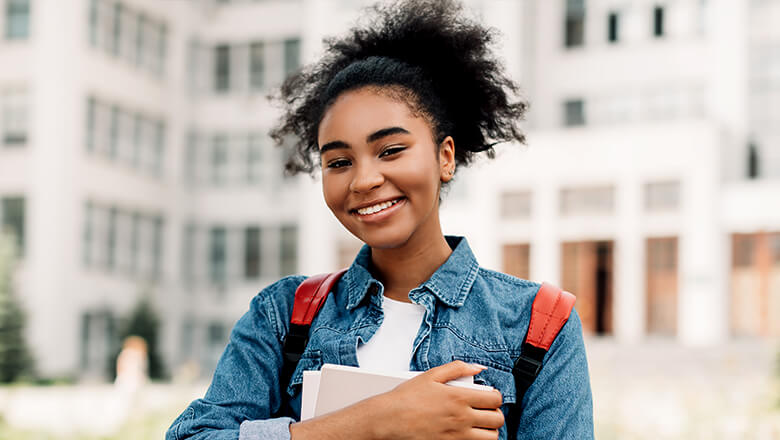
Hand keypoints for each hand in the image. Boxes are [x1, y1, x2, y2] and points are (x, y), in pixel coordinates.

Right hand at [369, 360, 504, 439]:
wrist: (389, 420)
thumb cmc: (407, 398)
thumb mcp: (431, 375)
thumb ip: (457, 368)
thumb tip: (478, 367)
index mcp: (459, 397)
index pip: (495, 399)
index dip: (496, 397)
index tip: (490, 397)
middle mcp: (461, 418)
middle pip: (497, 420)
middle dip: (496, 415)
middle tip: (487, 411)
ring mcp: (457, 436)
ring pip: (491, 438)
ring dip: (489, 431)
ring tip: (480, 425)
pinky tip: (468, 434)